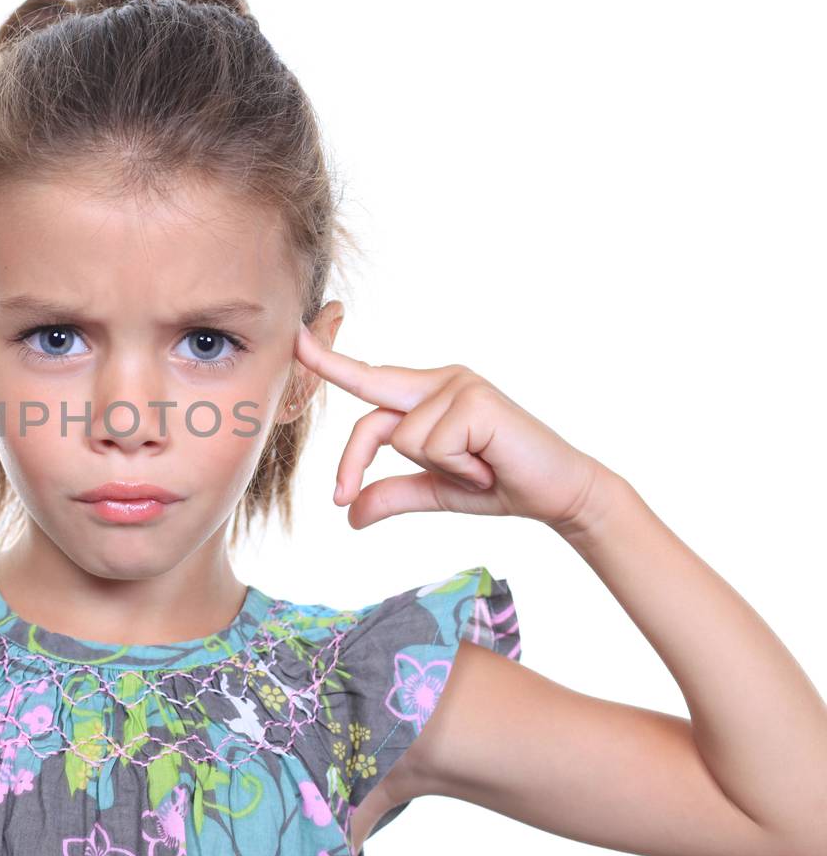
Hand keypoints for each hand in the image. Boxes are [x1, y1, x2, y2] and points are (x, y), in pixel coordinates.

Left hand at [293, 321, 604, 530]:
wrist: (558, 493)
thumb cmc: (499, 484)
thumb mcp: (434, 491)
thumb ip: (391, 494)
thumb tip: (349, 515)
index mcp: (426, 393)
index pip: (368, 380)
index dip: (330, 362)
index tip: (297, 340)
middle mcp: (440, 380)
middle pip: (371, 415)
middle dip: (354, 459)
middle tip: (339, 496)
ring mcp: (458, 385)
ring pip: (404, 439)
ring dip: (441, 469)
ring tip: (478, 468)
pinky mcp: (474, 399)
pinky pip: (433, 445)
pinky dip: (458, 468)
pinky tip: (488, 465)